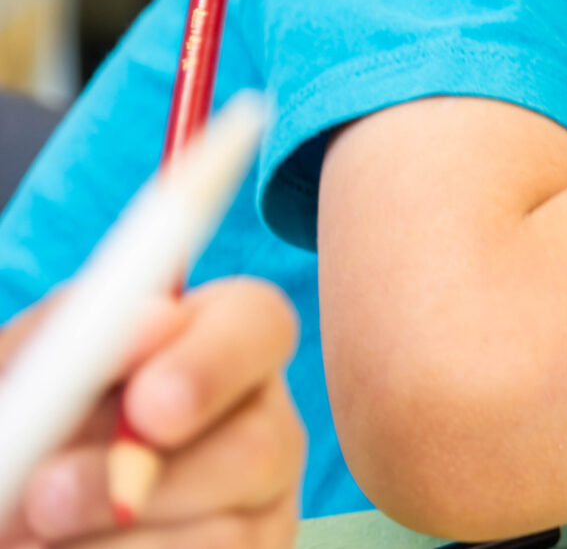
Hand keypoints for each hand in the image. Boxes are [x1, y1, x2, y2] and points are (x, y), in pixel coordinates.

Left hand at [2, 278, 303, 548]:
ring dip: (113, 547)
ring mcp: (258, 508)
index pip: (260, 325)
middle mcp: (255, 423)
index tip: (146, 407)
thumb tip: (153, 320)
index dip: (215, 361)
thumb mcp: (18, 382)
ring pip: (226, 535)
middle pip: (261, 444)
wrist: (7, 514)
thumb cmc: (13, 440)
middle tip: (45, 500)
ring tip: (30, 540)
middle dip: (152, 484)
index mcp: (210, 347)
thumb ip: (73, 344)